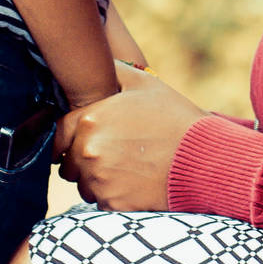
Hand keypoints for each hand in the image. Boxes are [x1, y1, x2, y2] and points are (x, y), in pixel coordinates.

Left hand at [60, 64, 203, 209]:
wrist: (204, 159)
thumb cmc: (175, 118)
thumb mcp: (144, 83)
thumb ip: (111, 71)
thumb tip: (92, 60)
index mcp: (90, 120)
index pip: (57, 134)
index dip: (68, 137)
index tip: (82, 138)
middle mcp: (88, 151)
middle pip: (68, 163)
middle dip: (83, 159)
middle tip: (113, 153)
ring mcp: (99, 180)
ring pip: (83, 184)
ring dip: (96, 179)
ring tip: (127, 167)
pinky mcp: (113, 203)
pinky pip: (100, 201)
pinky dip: (113, 195)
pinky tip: (136, 182)